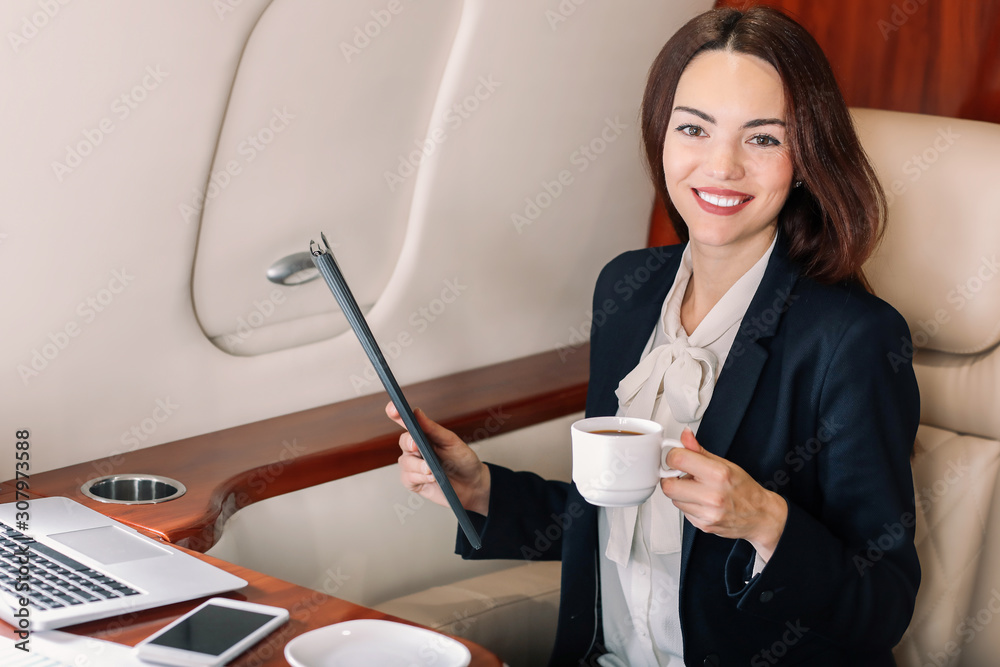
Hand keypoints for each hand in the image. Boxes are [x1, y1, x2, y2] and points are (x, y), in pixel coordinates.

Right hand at [386, 402, 490, 515]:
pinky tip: (431, 478)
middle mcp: (415, 449)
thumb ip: (433, 429)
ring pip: (405, 462)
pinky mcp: (413, 482)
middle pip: (404, 441)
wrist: (472, 484)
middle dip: (409, 443)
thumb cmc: (462, 460)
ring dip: (419, 466)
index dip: (396, 413)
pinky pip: (408, 478)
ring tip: (432, 470)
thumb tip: (416, 412)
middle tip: (416, 446)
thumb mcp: (451, 441)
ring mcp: (413, 466)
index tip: (394, 409)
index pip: (406, 421)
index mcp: (423, 434)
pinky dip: (420, 477)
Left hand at [660, 428, 787, 560]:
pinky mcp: (703, 525)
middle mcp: (712, 496)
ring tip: (696, 489)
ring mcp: (707, 513)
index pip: (677, 460)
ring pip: (674, 500)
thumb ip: (699, 450)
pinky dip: (688, 505)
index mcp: (718, 474)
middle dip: (671, 479)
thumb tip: (685, 436)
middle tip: (682, 476)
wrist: (760, 516)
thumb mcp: (725, 463)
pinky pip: (683, 512)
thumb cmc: (744, 489)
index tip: (677, 458)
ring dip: (680, 493)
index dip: (673, 457)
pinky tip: (701, 502)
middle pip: (668, 486)